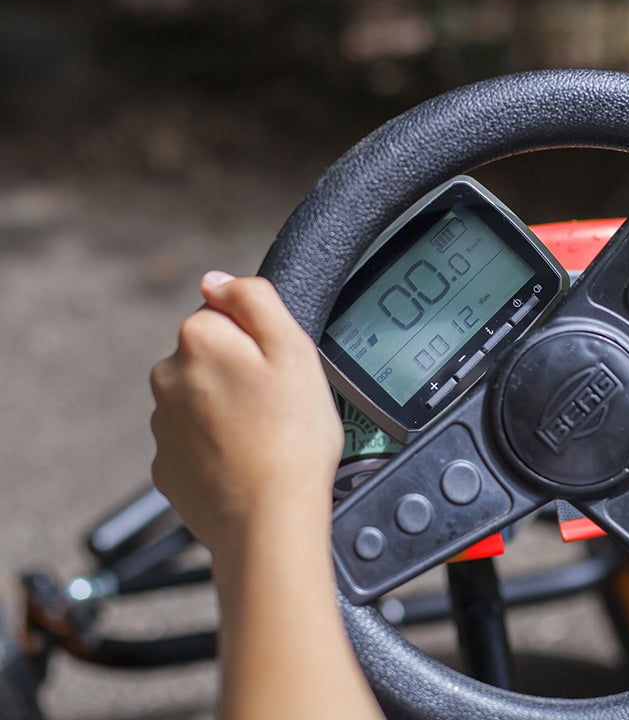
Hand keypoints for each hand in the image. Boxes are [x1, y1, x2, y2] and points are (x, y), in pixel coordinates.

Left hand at [150, 272, 342, 556]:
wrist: (269, 520)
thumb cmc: (291, 436)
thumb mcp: (293, 348)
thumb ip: (254, 299)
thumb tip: (216, 280)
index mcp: (199, 339)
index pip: (224, 314)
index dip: (259, 340)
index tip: (277, 371)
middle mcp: (168, 377)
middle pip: (210, 356)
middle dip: (240, 372)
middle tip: (276, 404)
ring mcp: (163, 424)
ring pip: (201, 398)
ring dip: (227, 408)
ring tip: (264, 437)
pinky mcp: (166, 464)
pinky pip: (194, 439)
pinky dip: (216, 445)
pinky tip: (245, 460)